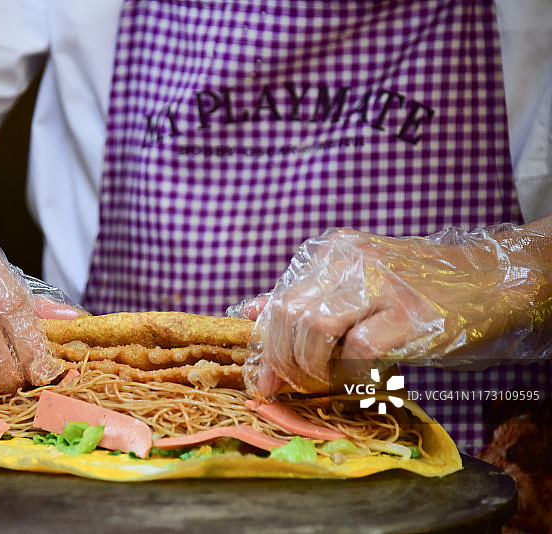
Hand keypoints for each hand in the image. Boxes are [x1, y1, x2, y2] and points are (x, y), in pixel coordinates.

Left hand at [245, 225, 551, 396]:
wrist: (485, 282)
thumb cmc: (411, 289)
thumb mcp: (351, 285)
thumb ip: (301, 296)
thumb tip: (250, 312)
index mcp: (330, 252)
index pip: (279, 300)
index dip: (265, 345)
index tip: (266, 378)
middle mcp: (348, 259)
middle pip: (289, 314)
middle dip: (284, 361)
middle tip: (297, 386)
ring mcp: (379, 282)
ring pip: (314, 327)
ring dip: (313, 367)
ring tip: (328, 380)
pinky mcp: (408, 312)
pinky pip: (358, 349)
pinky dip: (352, 373)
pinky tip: (363, 376)